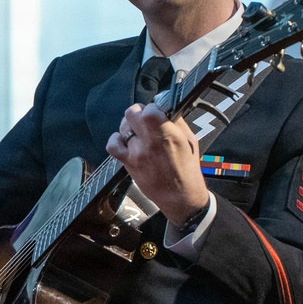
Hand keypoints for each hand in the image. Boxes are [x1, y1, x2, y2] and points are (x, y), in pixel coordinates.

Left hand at [106, 102, 209, 223]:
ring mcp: (136, 153)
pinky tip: (124, 140)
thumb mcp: (190, 140)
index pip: (150, 109)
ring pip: (123, 126)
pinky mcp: (127, 163)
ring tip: (139, 132)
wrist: (179, 196)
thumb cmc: (187, 168)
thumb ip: (176, 122)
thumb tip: (164, 107)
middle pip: (132, 113)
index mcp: (168, 135)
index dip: (153, 108)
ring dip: (130, 126)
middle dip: (139, 112)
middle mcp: (150, 142)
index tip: (157, 113)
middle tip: (146, 119)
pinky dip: (116, 139)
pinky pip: (112, 145)